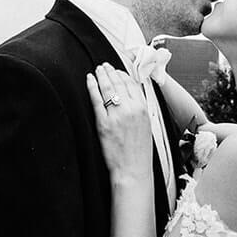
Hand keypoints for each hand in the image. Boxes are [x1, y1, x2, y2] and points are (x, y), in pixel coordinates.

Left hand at [87, 64, 151, 181]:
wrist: (133, 169)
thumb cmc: (140, 152)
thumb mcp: (146, 127)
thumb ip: (140, 110)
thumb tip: (132, 99)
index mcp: (143, 109)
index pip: (132, 84)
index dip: (123, 74)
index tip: (117, 71)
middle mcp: (131, 109)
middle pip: (119, 83)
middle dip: (110, 72)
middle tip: (104, 66)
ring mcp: (117, 116)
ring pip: (108, 88)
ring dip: (102, 76)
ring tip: (97, 70)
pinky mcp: (104, 123)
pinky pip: (96, 100)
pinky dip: (92, 87)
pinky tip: (90, 80)